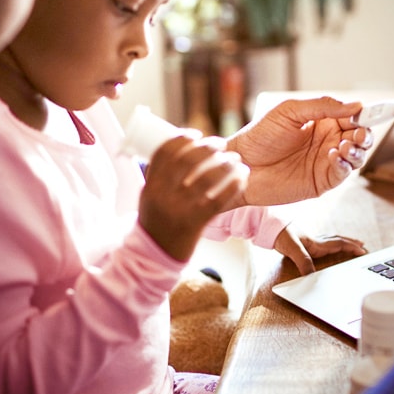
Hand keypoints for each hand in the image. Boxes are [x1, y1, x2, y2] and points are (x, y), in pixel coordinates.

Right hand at [139, 134, 248, 261]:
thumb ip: (163, 177)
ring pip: (205, 178)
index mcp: (150, 185)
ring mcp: (178, 209)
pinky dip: (233, 185)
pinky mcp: (195, 223)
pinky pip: (218, 199)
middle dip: (207, 147)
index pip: (165, 151)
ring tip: (236, 160)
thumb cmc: (157, 224)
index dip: (182, 138)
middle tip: (221, 144)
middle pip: (187, 160)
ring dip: (225, 164)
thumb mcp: (151, 197)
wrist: (154, 259)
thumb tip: (182, 153)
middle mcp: (162, 194)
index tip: (197, 134)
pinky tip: (243, 178)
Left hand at [227, 97, 372, 205]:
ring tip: (344, 145)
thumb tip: (355, 105)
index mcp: (322, 122)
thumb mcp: (290, 112)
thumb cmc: (260, 136)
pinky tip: (333, 156)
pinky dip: (344, 165)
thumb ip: (322, 106)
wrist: (241, 165)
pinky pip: (342, 174)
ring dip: (357, 150)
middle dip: (364, 134)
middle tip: (358, 133)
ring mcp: (325, 162)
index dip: (362, 114)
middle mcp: (327, 141)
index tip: (367, 112)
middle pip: (359, 137)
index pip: (351, 117)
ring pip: (356, 156)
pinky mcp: (321, 182)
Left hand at [273, 226, 366, 274]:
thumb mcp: (292, 249)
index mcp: (317, 243)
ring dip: (344, 242)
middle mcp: (316, 241)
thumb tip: (311, 277)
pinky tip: (329, 246)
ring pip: (332, 240)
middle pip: (339, 241)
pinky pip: (324, 242)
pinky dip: (332, 243)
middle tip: (363, 246)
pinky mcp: (305, 242)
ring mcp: (311, 240)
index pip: (339, 244)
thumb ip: (303, 262)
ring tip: (353, 244)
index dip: (352, 247)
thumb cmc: (280, 235)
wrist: (269, 227)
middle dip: (352, 244)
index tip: (363, 250)